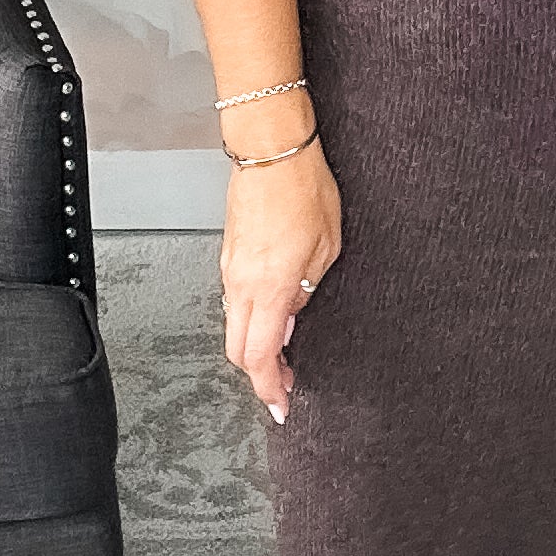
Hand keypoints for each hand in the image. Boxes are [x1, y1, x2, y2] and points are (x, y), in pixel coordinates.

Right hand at [221, 141, 340, 422]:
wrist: (272, 151)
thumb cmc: (304, 189)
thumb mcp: (326, 248)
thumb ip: (307, 292)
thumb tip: (292, 320)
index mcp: (269, 287)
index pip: (260, 356)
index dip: (269, 388)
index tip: (282, 405)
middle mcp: (241, 283)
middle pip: (238, 350)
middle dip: (260, 375)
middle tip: (284, 384)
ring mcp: (230, 269)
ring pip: (233, 326)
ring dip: (255, 346)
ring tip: (285, 351)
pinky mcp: (229, 255)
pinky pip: (233, 300)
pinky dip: (250, 319)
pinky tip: (274, 315)